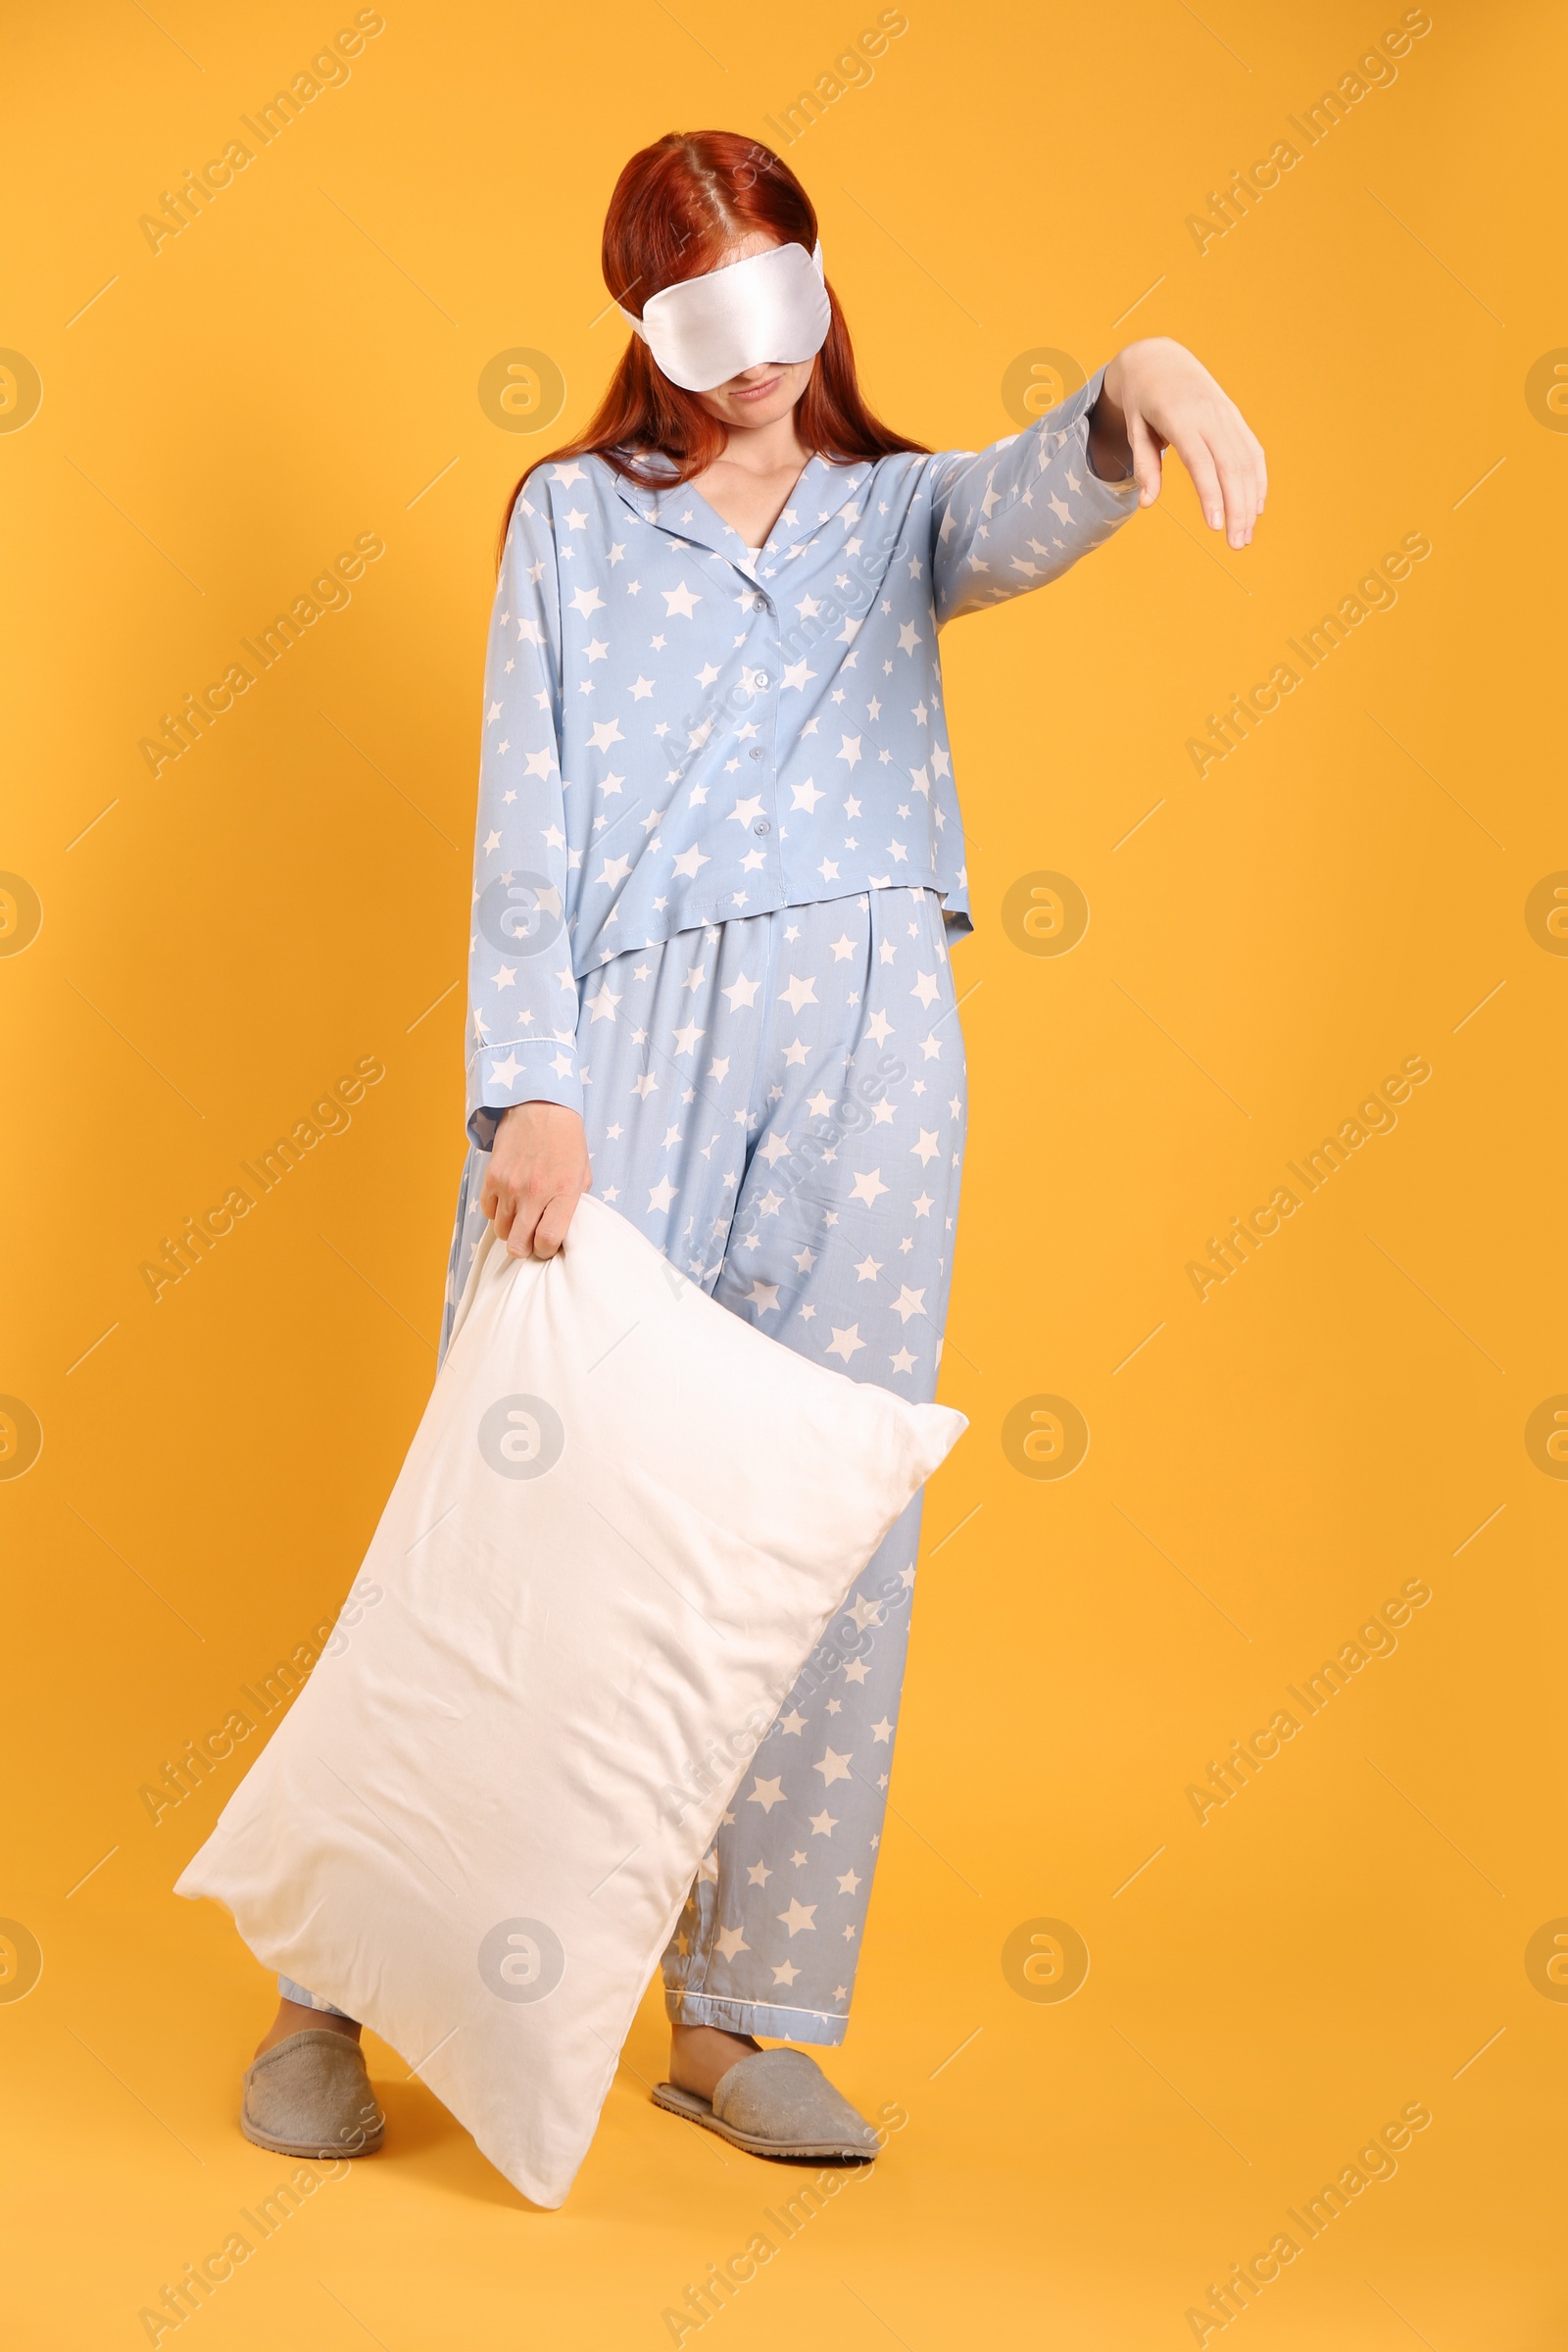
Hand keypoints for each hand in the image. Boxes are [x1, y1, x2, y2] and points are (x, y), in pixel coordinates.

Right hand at [480, 1102, 590, 1259]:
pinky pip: (488, 1212)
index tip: (548, 1245)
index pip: (548, 1240)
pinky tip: (509, 1202)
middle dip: (526, 1249)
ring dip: (512, 1230)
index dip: (547, 1250)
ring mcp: (510, 1186)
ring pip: (502, 1231)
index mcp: (563, 1192)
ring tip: (522, 1217)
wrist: (541, 1107)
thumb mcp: (582, 1175)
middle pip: (519, 1245)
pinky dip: (497, 1212)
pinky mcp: (492, 1177)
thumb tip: (561, 1234)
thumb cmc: (566, 1143)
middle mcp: (534, 1192)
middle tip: (532, 1239)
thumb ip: (572, 1206)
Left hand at [1088, 338, 1266, 548]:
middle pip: (1230, 466)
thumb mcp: (1133, 429)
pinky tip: (1256, 508)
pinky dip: (1258, 481)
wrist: (1160, 360)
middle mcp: (1210, 416)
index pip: (1201, 462)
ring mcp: (1227, 415)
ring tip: (1245, 536)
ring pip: (1246, 462)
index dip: (1211, 495)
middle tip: (1237, 544)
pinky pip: (1252, 452)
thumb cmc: (1142, 401)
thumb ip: (1143, 465)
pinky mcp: (1235, 418)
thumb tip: (1147, 503)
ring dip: (1250, 501)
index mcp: (1181, 418)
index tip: (1215, 527)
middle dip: (1237, 507)